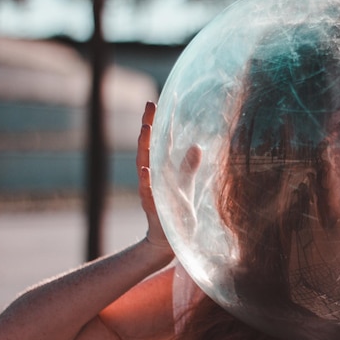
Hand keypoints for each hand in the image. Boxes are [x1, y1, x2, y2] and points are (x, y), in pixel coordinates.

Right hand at [136, 101, 201, 251]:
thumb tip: (196, 146)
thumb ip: (188, 166)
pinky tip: (146, 169)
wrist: (169, 238)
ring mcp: (150, 189)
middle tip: (149, 105)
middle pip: (148, 146)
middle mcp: (152, 175)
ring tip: (146, 129)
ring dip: (145, 147)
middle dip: (148, 125)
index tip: (159, 101)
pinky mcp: (153, 206)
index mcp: (160, 168)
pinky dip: (146, 180)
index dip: (160, 121)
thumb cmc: (176, 210)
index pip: (160, 140)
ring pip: (144, 164)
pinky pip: (147, 191)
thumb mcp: (185, 185)